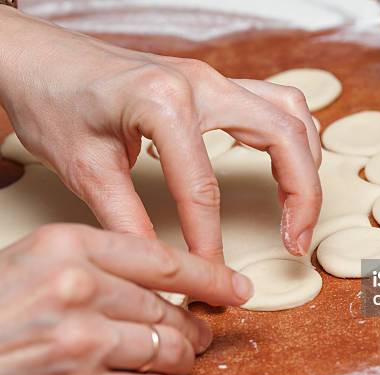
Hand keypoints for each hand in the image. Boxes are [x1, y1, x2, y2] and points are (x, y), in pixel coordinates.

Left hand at [0, 8, 321, 262]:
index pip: (204, 187)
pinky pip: (276, 103)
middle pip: (283, 137)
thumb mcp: (85, 168)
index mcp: (164, 101)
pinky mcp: (213, 83)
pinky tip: (284, 167)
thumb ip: (128, 221)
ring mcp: (212, 78)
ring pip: (291, 112)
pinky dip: (291, 138)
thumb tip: (164, 268)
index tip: (214, 279)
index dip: (211, 242)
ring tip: (299, 209)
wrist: (39, 56)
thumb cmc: (54, 100)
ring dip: (305, 162)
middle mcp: (201, 82)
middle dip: (301, 195)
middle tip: (297, 241)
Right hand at [0, 224, 251, 374]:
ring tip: (175, 359)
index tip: (237, 288)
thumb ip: (97, 263)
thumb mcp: (35, 262)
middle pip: (170, 310)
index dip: (211, 277)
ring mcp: (80, 342)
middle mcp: (78, 288)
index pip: (164, 261)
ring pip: (169, 350)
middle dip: (191, 328)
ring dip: (180, 360)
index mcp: (69, 247)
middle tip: (196, 334)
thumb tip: (163, 285)